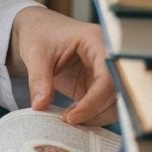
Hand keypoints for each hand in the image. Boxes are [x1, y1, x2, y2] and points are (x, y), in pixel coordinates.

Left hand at [7, 6, 116, 126]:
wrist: (36, 29)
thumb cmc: (38, 33)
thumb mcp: (34, 53)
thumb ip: (38, 79)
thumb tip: (40, 106)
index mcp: (96, 41)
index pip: (108, 78)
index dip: (94, 101)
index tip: (72, 117)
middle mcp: (106, 57)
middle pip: (117, 94)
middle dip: (95, 112)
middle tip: (69, 121)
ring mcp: (104, 72)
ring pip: (114, 103)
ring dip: (95, 117)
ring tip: (69, 119)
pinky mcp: (96, 84)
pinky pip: (103, 105)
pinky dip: (90, 115)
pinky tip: (72, 116)